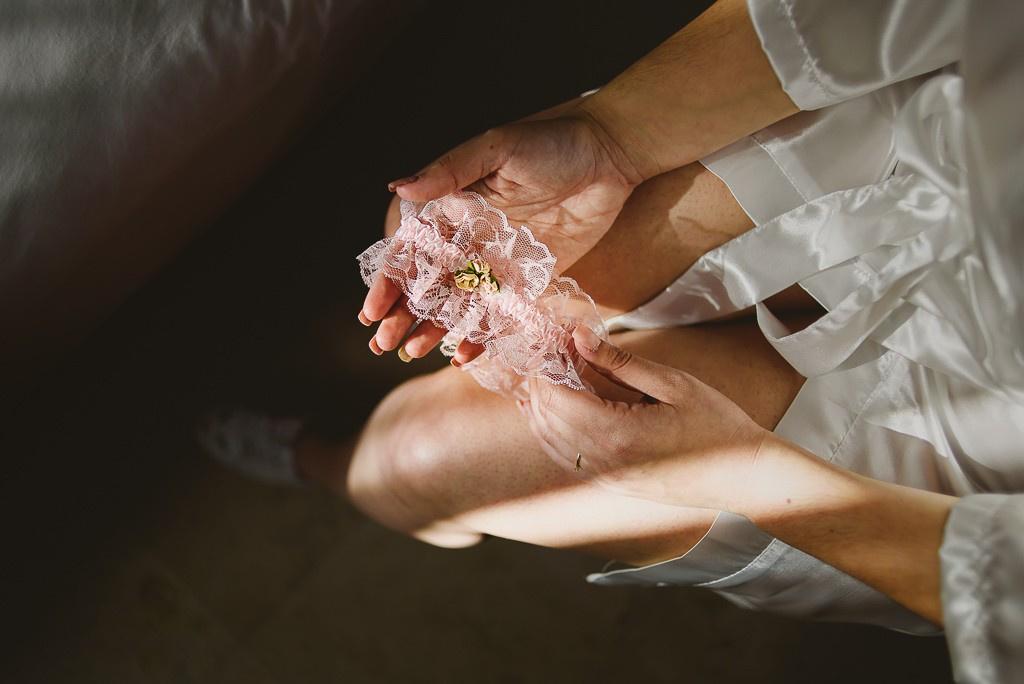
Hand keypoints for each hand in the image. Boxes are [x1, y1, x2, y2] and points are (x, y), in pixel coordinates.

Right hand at [360, 106, 642, 361]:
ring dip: (433, 328)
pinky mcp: (529, 277)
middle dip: (403, 313)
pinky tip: (464, 355)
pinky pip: (498, 312)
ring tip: (414, 353)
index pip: (412, 249)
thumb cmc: (553, 142)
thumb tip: (397, 187)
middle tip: (384, 345)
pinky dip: (480, 333)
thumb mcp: (498, 149)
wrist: (611, 156)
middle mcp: (469, 236)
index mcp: (453, 206)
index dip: (389, 280)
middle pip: (428, 283)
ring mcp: (498, 259)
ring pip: (457, 303)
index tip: (372, 312)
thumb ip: (448, 172)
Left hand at [524, 326, 772, 512]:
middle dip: (539, 381)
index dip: (544, 366)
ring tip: (551, 371)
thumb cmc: (717, 426)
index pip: (555, 397)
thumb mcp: (672, 384)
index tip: (550, 341)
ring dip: (541, 405)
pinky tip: (559, 405)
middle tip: (549, 351)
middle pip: (544, 417)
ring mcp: (604, 477)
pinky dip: (552, 428)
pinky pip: (565, 456)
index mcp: (617, 434)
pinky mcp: (610, 483)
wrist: (743, 476)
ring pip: (548, 440)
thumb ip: (620, 362)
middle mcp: (602, 461)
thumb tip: (579, 337)